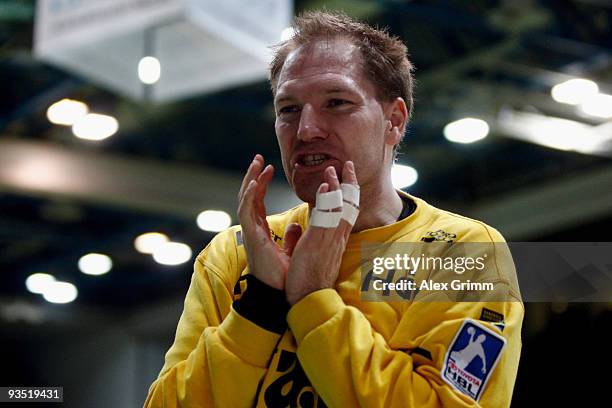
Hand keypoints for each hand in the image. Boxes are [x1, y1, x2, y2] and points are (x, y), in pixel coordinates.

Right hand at [237, 154, 302, 289]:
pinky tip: (254, 183)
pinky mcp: (252, 238)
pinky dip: (250, 196)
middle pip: (249, 196)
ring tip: (256, 163)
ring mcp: (251, 232)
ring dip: (250, 180)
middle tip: (258, 158)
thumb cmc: (282, 277)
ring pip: (246, 200)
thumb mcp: (291, 251)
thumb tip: (296, 225)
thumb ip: (291, 237)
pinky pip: (247, 213)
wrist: (278, 295)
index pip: (258, 201)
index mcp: (261, 230)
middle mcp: (254, 229)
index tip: (267, 167)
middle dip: (253, 176)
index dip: (261, 184)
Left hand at [285, 161, 358, 304]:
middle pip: (350, 205)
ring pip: (339, 208)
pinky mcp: (318, 244)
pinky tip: (325, 187)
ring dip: (337, 186)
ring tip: (334, 168)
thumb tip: (304, 226)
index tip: (346, 176)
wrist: (310, 298)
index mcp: (336, 240)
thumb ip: (311, 237)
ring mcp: (330, 240)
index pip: (347, 211)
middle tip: (348, 164)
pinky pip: (326, 219)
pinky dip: (326, 201)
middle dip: (349, 183)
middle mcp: (338, 238)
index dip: (348, 192)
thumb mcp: (314, 254)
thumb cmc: (310, 278)